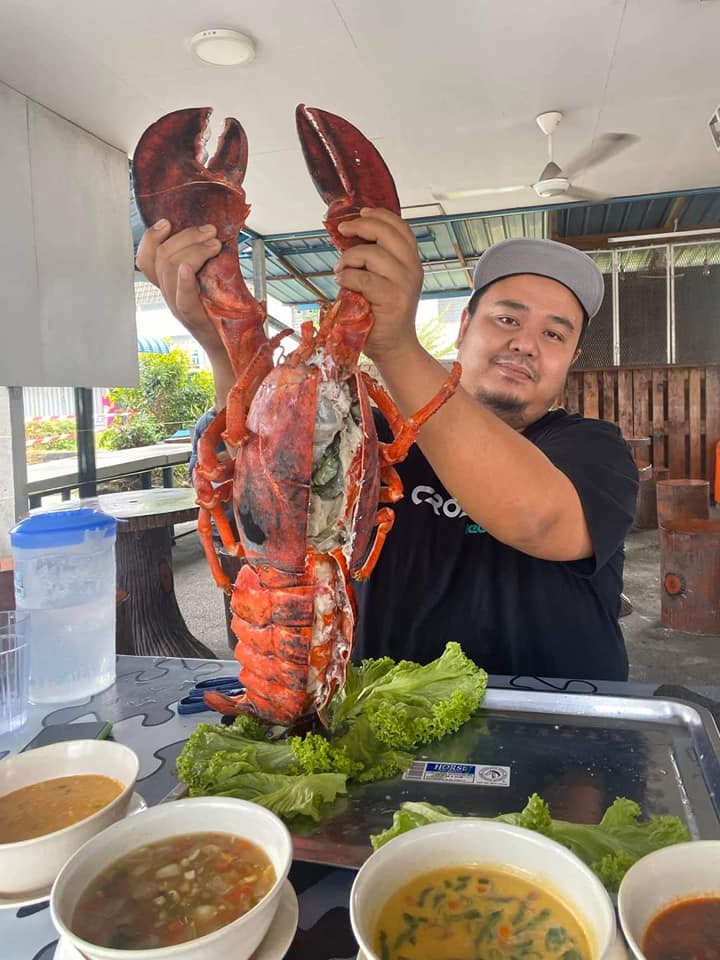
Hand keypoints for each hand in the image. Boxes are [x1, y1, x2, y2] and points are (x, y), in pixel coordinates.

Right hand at [135, 219, 223, 355]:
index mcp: (170, 286)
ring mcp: (179, 308)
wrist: (231, 350)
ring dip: (193, 250)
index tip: (166, 222)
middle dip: (186, 237)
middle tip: (210, 231)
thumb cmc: (224, 315)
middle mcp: (170, 296)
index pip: (147, 260)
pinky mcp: (194, 319)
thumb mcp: (212, 284)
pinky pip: (182, 299)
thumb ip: (207, 264)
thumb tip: (217, 235)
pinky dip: (184, 281)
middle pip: (162, 258)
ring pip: (170, 271)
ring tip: (214, 244)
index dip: (150, 238)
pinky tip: (187, 270)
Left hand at [334, 209, 423, 361]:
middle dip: (361, 225)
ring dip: (348, 258)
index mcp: (411, 261)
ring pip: (371, 254)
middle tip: (343, 230)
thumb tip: (350, 234)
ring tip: (341, 270)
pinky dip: (347, 277)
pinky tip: (342, 282)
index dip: (380, 215)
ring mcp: (404, 284)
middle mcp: (412, 269)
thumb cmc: (383, 315)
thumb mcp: (384, 280)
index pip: (400, 227)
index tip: (362, 212)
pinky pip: (363, 278)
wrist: (394, 347)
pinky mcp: (392, 299)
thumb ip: (376, 260)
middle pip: (386, 233)